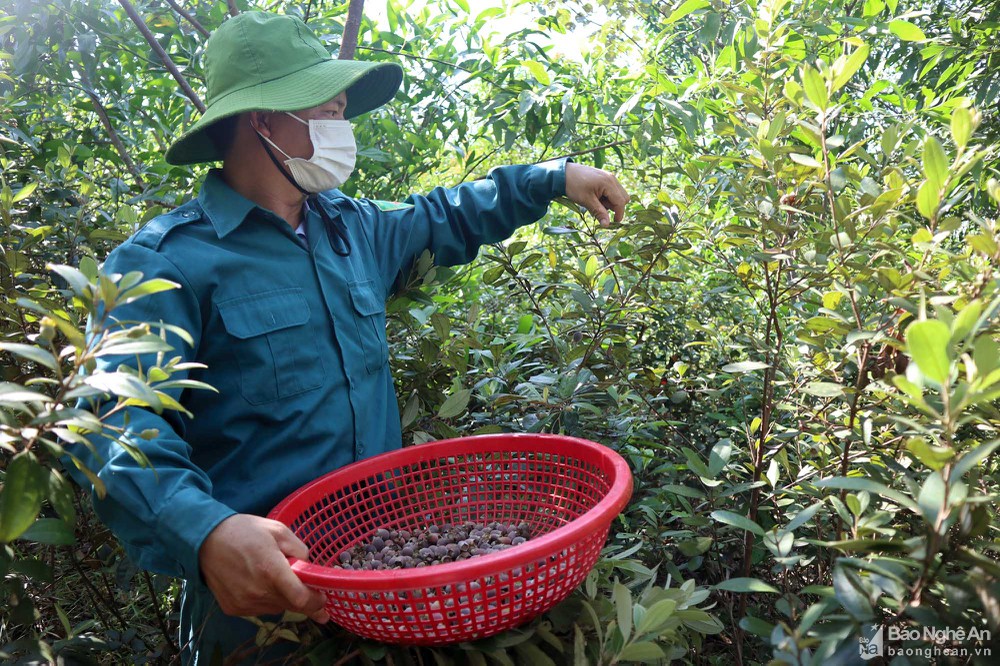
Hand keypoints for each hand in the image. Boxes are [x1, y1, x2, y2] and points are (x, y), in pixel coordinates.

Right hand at [198, 513, 328, 623]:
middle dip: (302, 598)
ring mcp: (244, 603)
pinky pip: (259, 609)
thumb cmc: (245, 531)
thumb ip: (299, 550)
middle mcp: (258, 592)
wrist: (206, 540)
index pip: (301, 599)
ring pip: (276, 608)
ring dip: (282, 598)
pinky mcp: (233, 609)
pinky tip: (258, 583)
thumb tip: (310, 569)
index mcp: (271, 571)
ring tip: (272, 577)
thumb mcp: (278, 530)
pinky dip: (265, 600)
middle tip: (304, 587)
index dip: (316, 602)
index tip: (323, 599)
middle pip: (290, 605)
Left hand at [564, 162, 629, 226]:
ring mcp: (608, 177)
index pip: (621, 202)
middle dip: (615, 207)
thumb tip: (607, 225)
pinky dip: (607, 197)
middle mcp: (611, 178)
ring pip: (618, 194)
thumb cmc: (574, 186)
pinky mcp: (604, 177)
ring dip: (610, 202)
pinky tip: (595, 197)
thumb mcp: (586, 201)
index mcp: (608, 183)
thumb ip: (599, 212)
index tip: (613, 223)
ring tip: (595, 202)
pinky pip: (612, 190)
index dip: (619, 214)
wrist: (563, 173)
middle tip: (600, 209)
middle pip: (623, 198)